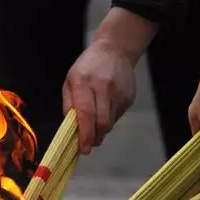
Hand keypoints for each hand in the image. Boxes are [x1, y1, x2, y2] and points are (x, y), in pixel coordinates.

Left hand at [62, 7, 157, 154]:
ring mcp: (119, 92)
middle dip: (94, 138)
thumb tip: (71, 129)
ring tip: (94, 124)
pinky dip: (109, 119)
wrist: (115, 50)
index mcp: (84, 82)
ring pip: (110, 123)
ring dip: (100, 130)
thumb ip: (70, 104)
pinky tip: (105, 108)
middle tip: (87, 145)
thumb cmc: (87, 67)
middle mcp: (103, 87)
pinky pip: (117, 117)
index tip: (83, 149)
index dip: (85, 134)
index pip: (86, 114)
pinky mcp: (129, 97)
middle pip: (101, 122)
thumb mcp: (70, 81)